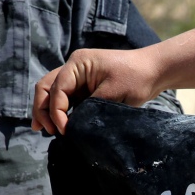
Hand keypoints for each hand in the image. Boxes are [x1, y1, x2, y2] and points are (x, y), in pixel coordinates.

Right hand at [32, 47, 160, 134]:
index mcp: (77, 63)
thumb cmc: (135, 77)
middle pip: (46, 88)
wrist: (153, 71)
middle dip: (42, 109)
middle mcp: (73, 68)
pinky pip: (66, 99)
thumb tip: (74, 124)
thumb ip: (91, 106)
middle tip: (43, 130)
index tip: (64, 130)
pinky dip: (60, 111)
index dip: (56, 111)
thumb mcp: (113, 93)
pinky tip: (59, 125)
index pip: (57, 89)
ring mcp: (78, 78)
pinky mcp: (85, 88)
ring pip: (53, 93)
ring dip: (47, 110)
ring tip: (44, 129)